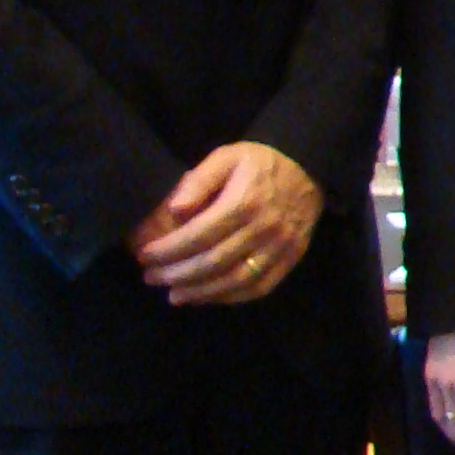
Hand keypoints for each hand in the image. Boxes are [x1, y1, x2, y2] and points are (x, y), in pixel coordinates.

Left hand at [131, 142, 323, 304]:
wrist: (309, 168)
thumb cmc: (260, 163)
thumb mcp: (227, 157)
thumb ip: (199, 181)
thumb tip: (174, 210)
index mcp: (245, 202)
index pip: (199, 235)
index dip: (168, 250)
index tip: (145, 256)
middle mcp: (264, 228)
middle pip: (214, 262)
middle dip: (177, 274)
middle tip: (151, 277)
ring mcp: (281, 246)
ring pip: (235, 280)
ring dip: (201, 292)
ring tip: (174, 294)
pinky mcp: (292, 258)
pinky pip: (260, 287)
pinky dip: (231, 297)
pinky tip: (208, 297)